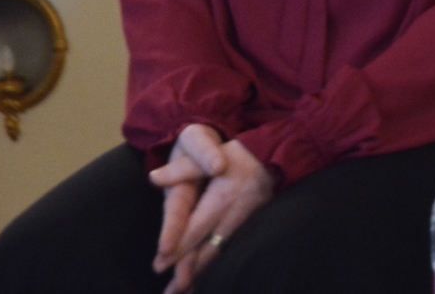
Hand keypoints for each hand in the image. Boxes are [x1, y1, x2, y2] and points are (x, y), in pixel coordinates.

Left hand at [151, 130, 274, 292]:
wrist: (280, 158)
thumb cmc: (243, 155)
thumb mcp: (213, 153)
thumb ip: (183, 168)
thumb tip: (154, 177)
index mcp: (221, 200)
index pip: (195, 229)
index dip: (177, 248)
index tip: (159, 265)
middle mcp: (232, 217)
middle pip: (206, 250)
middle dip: (187, 272)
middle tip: (170, 292)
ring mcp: (243, 225)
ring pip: (218, 255)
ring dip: (201, 275)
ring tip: (184, 292)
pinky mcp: (249, 228)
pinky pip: (228, 253)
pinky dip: (215, 268)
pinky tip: (206, 279)